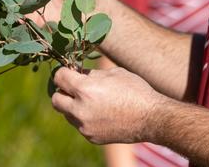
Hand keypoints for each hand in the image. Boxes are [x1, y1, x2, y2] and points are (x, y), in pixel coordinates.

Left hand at [51, 67, 165, 144]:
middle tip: (75, 87)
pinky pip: (79, 124)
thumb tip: (77, 72)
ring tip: (92, 100)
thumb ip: (91, 74)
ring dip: (73, 105)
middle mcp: (80, 109)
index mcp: (85, 89)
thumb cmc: (134, 90)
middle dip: (63, 91)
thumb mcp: (113, 73)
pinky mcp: (91, 137)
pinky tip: (100, 112)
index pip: (59, 78)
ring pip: (67, 114)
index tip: (69, 72)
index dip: (63, 72)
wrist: (152, 118)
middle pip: (56, 99)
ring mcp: (85, 126)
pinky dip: (84, 117)